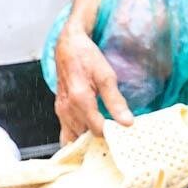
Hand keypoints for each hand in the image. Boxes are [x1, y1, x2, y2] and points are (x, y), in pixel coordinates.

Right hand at [51, 23, 133, 142]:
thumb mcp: (106, 76)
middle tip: (116, 139)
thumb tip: (127, 122)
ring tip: (105, 140)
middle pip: (85, 137)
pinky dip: (78, 138)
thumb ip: (116, 101)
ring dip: (88, 141)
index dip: (111, 135)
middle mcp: (67, 108)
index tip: (123, 133)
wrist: (67, 46)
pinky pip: (66, 132)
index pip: (97, 129)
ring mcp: (61, 111)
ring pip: (74, 137)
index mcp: (80, 99)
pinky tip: (89, 138)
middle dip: (100, 140)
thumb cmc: (86, 57)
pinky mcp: (59, 111)